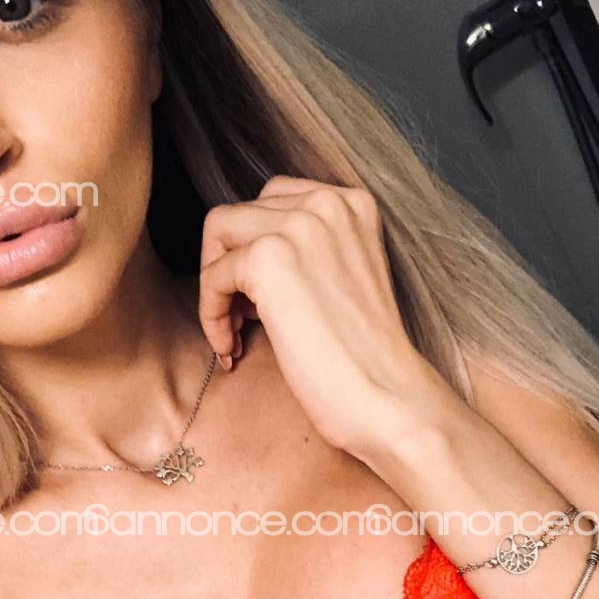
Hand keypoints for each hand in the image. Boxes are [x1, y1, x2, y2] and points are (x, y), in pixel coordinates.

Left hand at [197, 174, 433, 454]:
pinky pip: (212, 275)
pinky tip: (233, 348)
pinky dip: (213, 315)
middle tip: (243, 320)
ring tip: (234, 332)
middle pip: (240, 213)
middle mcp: (328, 202)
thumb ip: (307, 250)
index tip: (261, 301)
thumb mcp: (343, 278)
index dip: (254, 250)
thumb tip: (240, 253)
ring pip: (218, 231)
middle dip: (230, 266)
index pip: (274, 200)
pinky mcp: (269, 258)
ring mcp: (300, 225)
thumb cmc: (363, 356)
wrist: (386, 398)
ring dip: (215, 286)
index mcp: (353, 203)